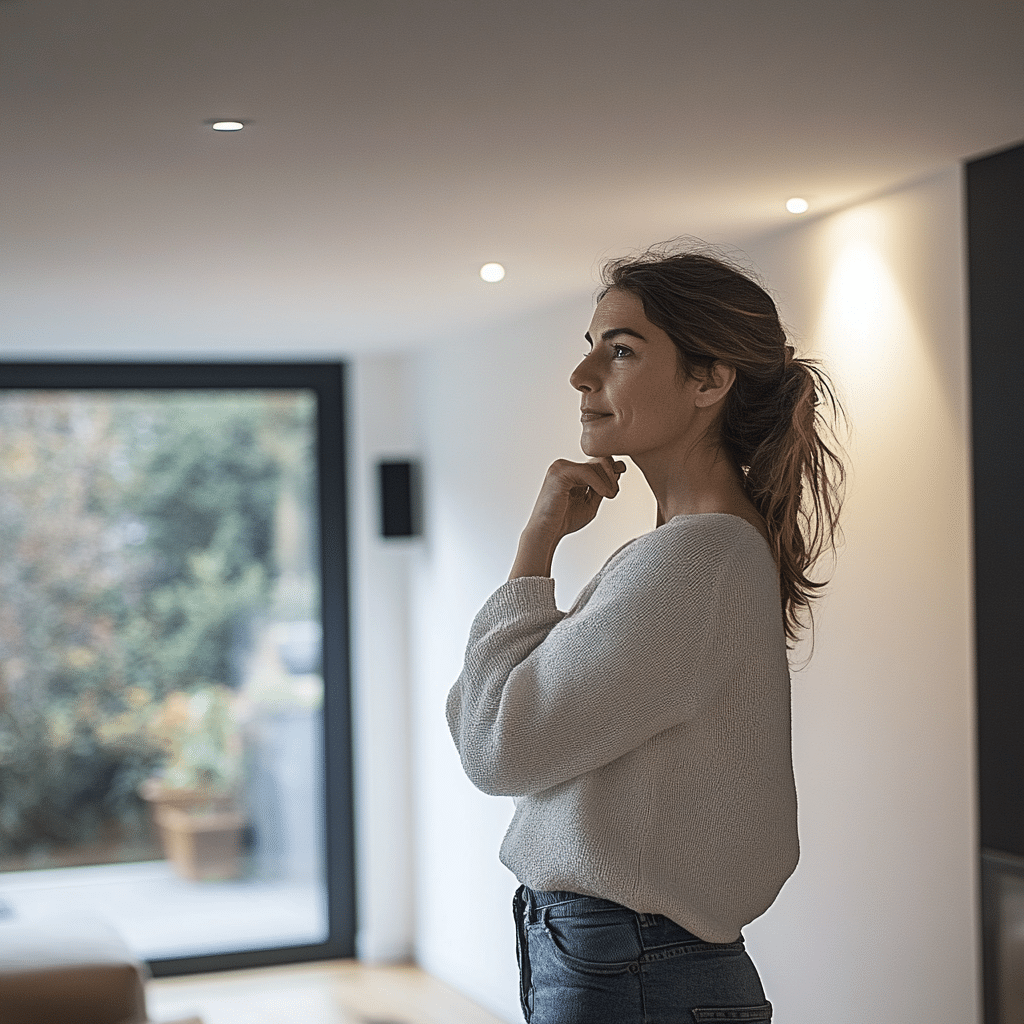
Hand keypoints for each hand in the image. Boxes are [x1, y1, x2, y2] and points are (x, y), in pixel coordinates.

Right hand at [509, 457, 625, 578]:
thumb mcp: (591, 502)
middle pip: (597, 461)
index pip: (596, 462)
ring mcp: (560, 468)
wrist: (547, 533)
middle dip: (611, 476)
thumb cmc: (565, 521)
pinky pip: (587, 472)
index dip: (611, 469)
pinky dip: (599, 483)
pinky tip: (604, 494)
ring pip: (594, 465)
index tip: (619, 479)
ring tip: (609, 496)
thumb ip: (603, 486)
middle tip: (613, 493)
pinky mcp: (559, 473)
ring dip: (608, 481)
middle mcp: (564, 466)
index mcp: (570, 472)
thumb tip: (618, 468)